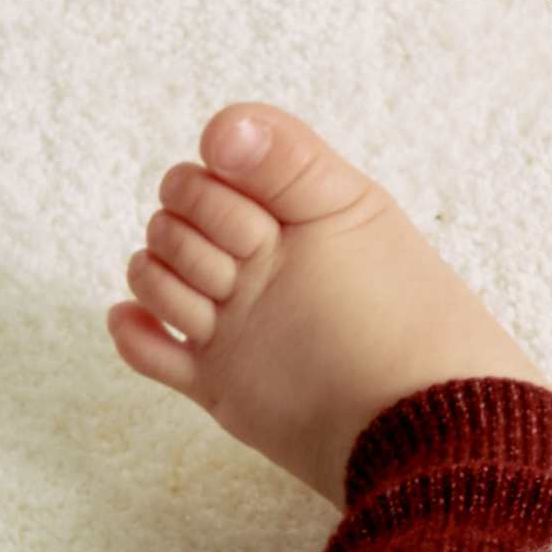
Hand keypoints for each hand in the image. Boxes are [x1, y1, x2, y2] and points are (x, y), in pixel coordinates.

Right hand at [107, 103, 551, 513]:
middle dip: (190, 240)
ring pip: (151, 280)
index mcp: (281, 217)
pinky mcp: (221, 382)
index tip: (262, 226)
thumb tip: (217, 130)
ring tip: (210, 309)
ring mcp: (234, 324)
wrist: (416, 420)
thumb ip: (287, 157)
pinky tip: (143, 324)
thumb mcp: (349, 212)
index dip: (212, 193)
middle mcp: (253, 265)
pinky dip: (135, 336)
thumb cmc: (398, 310)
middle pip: (167, 224)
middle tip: (242, 271)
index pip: (199, 176)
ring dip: (163, 284)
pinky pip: (152, 351)